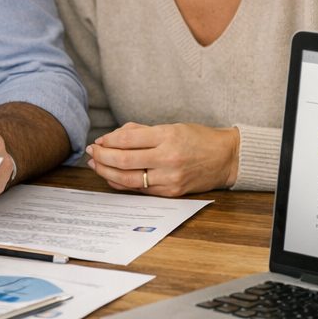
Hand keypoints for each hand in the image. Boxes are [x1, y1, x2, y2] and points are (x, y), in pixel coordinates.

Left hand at [85, 121, 238, 196]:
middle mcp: (168, 158)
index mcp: (168, 136)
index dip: (109, 140)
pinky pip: (140, 189)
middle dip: (103, 157)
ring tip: (96, 165)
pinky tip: (112, 176)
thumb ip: (142, 131)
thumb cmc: (198, 139)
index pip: (128, 139)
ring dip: (107, 171)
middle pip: (124, 160)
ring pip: (129, 178)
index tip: (99, 140)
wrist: (225, 158)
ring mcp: (170, 178)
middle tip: (92, 152)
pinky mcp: (171, 192)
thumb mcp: (172, 126)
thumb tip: (113, 137)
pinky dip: (122, 183)